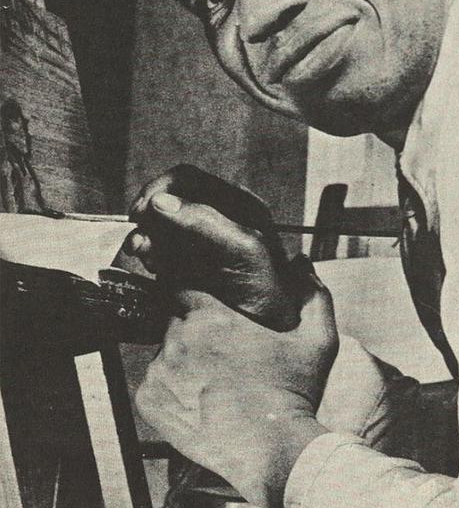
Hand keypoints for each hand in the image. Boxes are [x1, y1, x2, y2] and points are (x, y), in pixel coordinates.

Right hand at [125, 165, 298, 329]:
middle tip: (140, 238)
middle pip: (167, 200)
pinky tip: (153, 265)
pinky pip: (158, 249)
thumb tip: (161, 202)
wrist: (269, 328)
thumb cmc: (268, 286)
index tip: (142, 210)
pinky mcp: (185, 264)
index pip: (187, 179)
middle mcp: (214, 216)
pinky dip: (149, 254)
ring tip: (145, 254)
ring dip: (145, 236)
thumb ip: (203, 221)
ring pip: (158, 225)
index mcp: (234, 202)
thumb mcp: (242, 249)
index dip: (160, 188)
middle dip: (148, 216)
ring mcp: (198, 239)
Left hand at [135, 274, 335, 507]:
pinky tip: (199, 398)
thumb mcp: (318, 340)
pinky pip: (154, 382)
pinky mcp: (150, 402)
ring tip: (211, 379)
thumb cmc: (295, 394)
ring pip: (164, 351)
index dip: (195, 293)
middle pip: (174, 319)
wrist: (274, 453)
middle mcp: (179, 340)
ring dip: (181, 358)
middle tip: (218, 349)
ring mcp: (161, 372)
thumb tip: (302, 262)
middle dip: (192, 327)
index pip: (184, 287)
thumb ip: (313, 294)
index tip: (209, 307)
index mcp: (212, 317)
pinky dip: (170, 387)